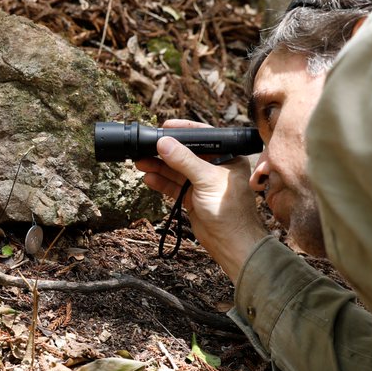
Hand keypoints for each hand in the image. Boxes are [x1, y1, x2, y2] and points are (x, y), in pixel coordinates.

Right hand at [134, 120, 268, 281]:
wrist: (231, 243)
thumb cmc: (230, 210)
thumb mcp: (206, 179)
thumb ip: (184, 161)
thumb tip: (164, 143)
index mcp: (227, 157)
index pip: (203, 138)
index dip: (183, 131)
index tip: (165, 127)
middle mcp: (215, 168)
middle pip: (185, 154)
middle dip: (165, 152)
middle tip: (146, 148)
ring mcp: (202, 183)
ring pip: (176, 170)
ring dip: (159, 167)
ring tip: (140, 162)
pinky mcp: (192, 197)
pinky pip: (173, 185)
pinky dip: (161, 182)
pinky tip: (149, 178)